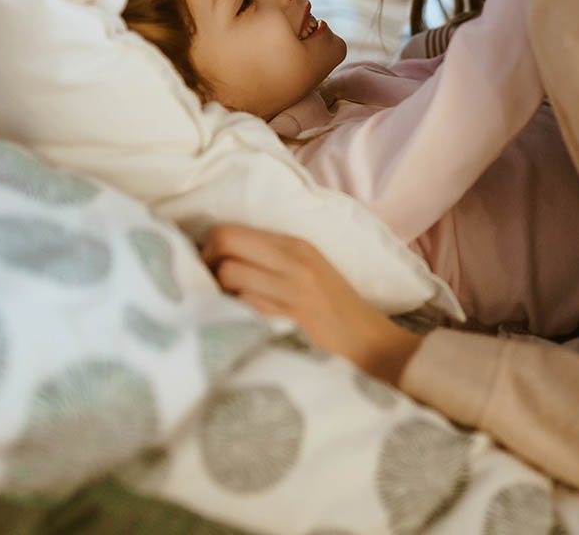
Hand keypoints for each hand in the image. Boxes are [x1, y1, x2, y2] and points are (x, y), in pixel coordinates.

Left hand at [201, 224, 422, 385]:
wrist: (372, 346)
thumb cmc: (335, 313)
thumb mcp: (309, 272)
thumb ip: (270, 261)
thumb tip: (216, 260)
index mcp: (296, 246)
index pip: (230, 231)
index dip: (207, 251)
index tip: (207, 273)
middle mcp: (293, 262)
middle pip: (224, 244)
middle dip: (205, 268)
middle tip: (209, 292)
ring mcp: (291, 291)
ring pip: (228, 277)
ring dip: (219, 297)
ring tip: (229, 314)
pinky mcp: (289, 321)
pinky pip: (242, 310)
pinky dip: (234, 320)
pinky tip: (243, 332)